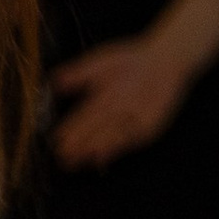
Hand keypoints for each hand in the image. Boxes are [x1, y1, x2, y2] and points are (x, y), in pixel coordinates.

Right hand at [49, 28, 193, 167]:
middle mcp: (112, 114)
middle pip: (91, 132)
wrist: (164, 59)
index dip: (69, 130)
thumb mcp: (98, 63)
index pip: (80, 118)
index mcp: (99, 100)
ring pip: (106, 138)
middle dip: (77, 145)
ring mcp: (129, 122)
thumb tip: (54, 83)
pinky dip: (113, 148)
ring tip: (77, 160)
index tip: (56, 139)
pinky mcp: (146, 128)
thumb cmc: (131, 58)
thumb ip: (77, 74)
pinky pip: (127, 140)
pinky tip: (100, 156)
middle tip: (62, 157)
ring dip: (91, 150)